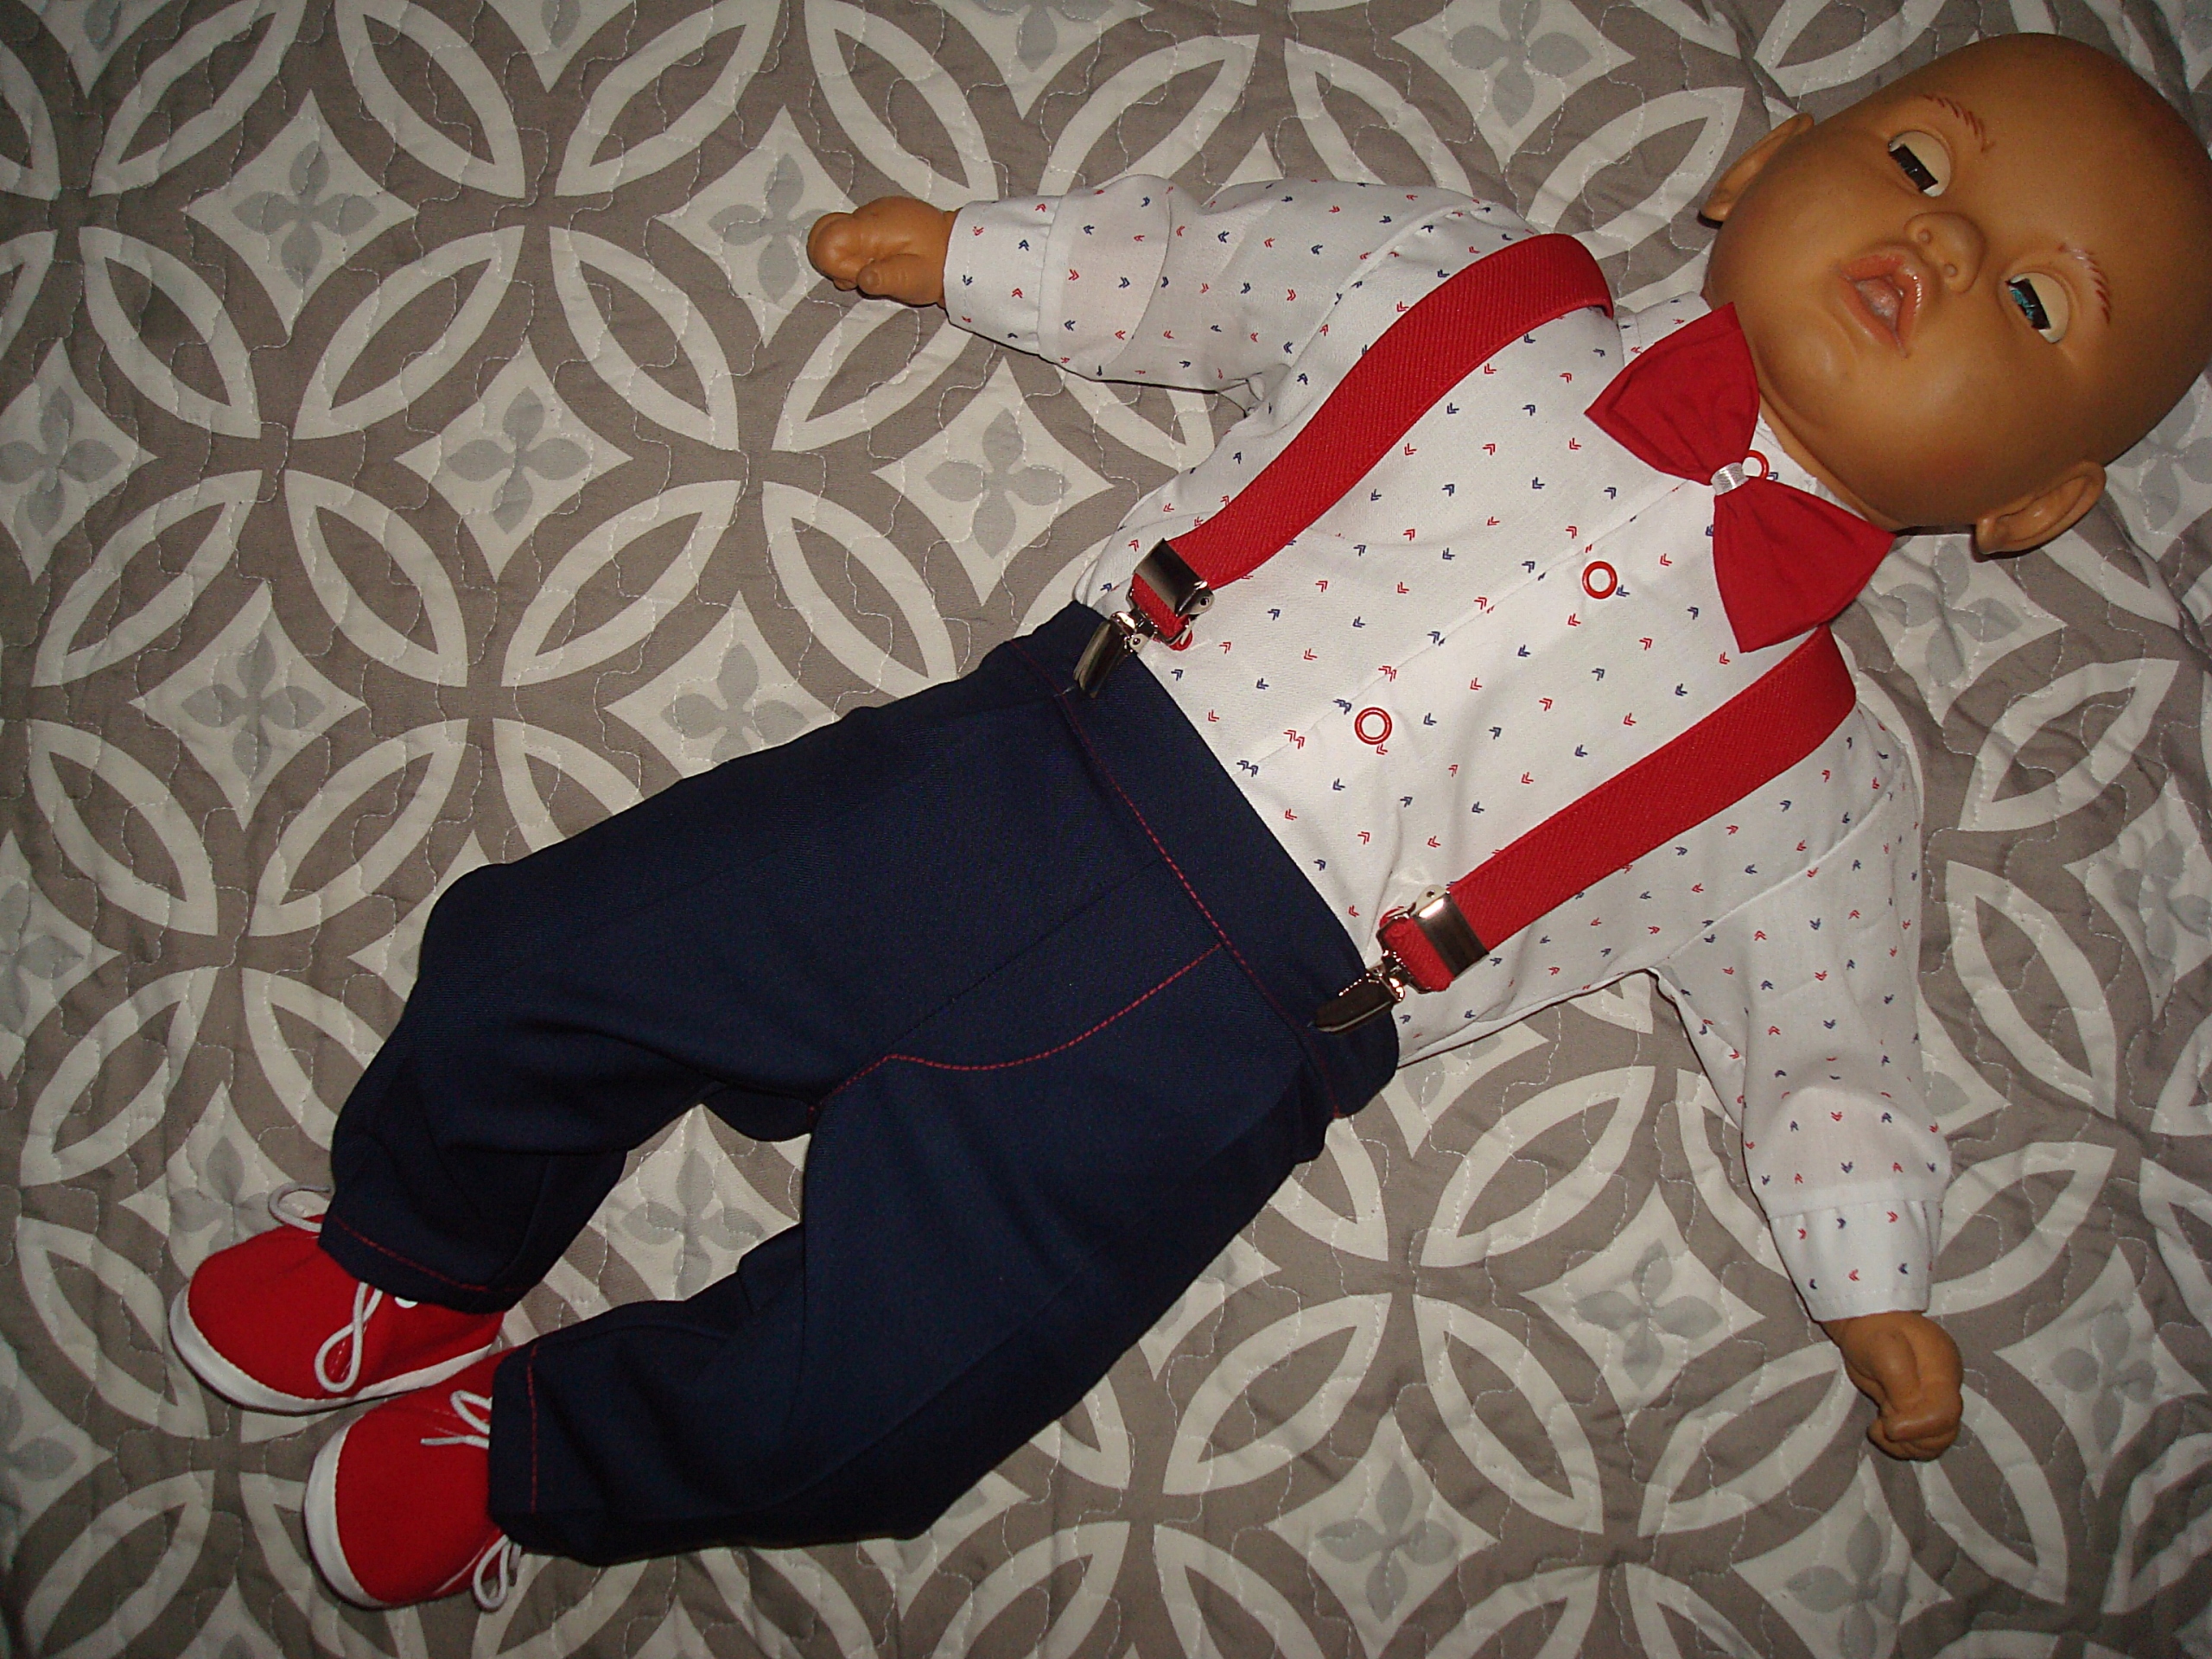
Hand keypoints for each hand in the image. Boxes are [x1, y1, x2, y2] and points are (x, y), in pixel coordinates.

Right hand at [807, 197, 957, 306]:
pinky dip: (856, 250)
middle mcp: (868, 213)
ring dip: (847, 258)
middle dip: (833, 260)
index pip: (826, 237)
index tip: (857, 277)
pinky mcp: (876, 217)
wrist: (958, 247)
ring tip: (876, 270)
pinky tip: (879, 261)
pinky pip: (852, 232)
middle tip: (860, 276)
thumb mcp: (914, 280)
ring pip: (836, 234)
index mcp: (873, 227)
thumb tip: (862, 278)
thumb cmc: (937, 266)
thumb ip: (886, 278)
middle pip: (824, 233)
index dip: (832, 263)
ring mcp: (872, 212)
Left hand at [1821, 1310, 1962, 1458]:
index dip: (1919, 1427)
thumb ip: (1898, 1381)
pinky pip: (1921, 1440)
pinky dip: (1902, 1445)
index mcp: (1942, 1370)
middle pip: (1945, 1433)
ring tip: (1879, 1426)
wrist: (1868, 1322)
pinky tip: (1881, 1429)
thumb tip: (1905, 1417)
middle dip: (1913, 1439)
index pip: (1945, 1413)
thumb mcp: (1882, 1348)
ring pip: (1935, 1442)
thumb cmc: (1874, 1331)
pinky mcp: (1921, 1412)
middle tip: (1883, 1422)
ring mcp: (1935, 1402)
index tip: (1889, 1425)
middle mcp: (1946, 1390)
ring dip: (1906, 1445)